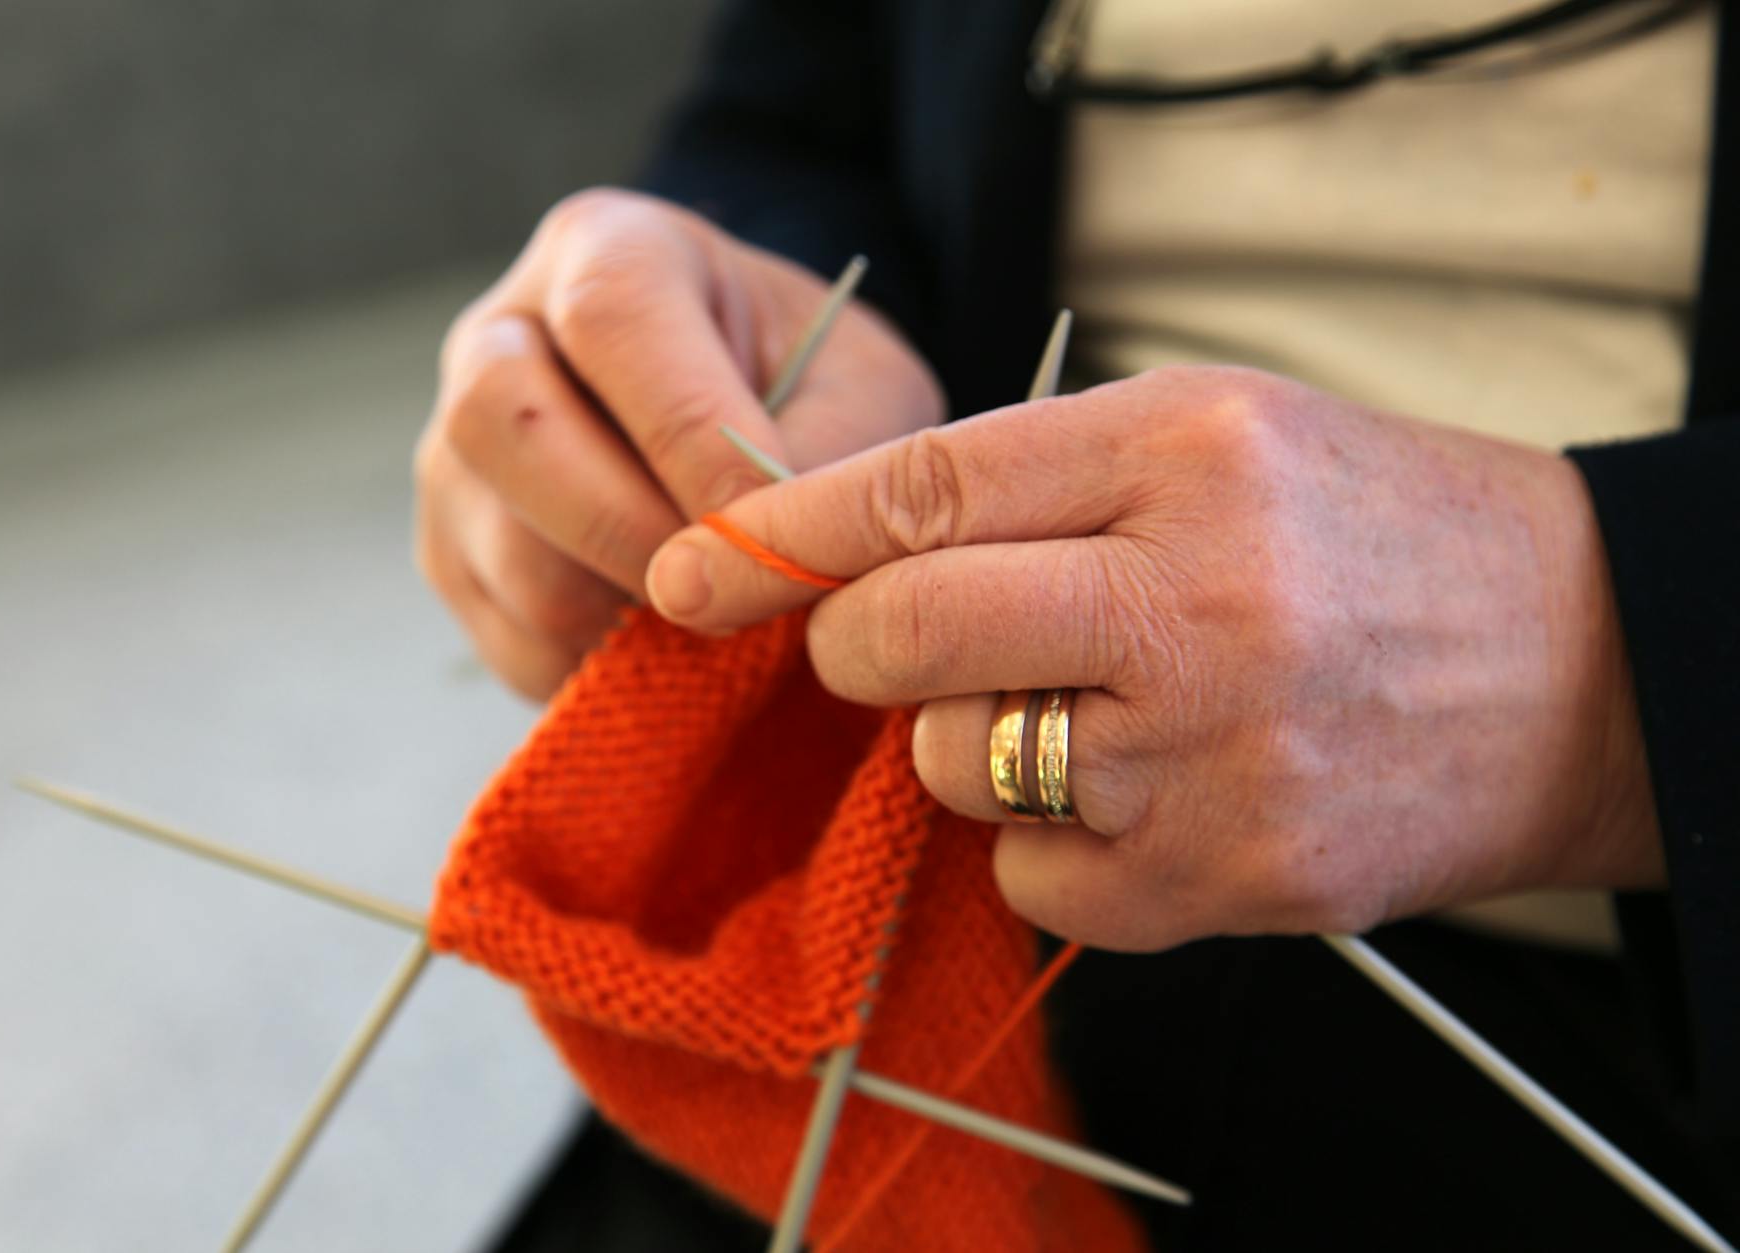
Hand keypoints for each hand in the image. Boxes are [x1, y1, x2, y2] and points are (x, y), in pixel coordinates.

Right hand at [415, 188, 942, 698]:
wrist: (752, 421)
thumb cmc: (812, 389)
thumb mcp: (861, 387)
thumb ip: (835, 450)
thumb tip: (762, 553)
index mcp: (606, 249)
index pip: (611, 319)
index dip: (688, 430)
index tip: (765, 514)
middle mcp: (498, 336)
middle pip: (502, 425)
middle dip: (631, 528)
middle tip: (734, 586)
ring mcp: (455, 455)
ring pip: (511, 557)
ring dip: (629, 615)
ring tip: (724, 616)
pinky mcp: (454, 557)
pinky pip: (516, 640)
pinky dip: (608, 667)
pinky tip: (677, 641)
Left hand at [645, 366, 1661, 949]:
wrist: (1579, 664)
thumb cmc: (1371, 532)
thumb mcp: (1218, 432)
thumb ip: (1032, 475)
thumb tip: (832, 554)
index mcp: (1184, 451)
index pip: (917, 487)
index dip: (780, 536)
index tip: (693, 572)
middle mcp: (1196, 599)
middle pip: (903, 634)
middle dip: (857, 647)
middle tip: (888, 644)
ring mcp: (1212, 754)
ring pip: (951, 764)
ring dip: (970, 742)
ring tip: (1089, 707)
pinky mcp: (1226, 880)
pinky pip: (1030, 872)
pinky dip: (1049, 839)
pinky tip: (1144, 790)